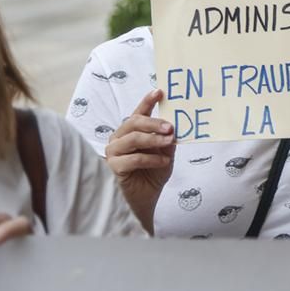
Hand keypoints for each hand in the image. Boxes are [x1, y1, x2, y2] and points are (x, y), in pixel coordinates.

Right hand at [106, 89, 175, 232]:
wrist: (147, 198)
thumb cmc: (154, 173)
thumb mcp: (166, 153)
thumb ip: (168, 139)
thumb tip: (176, 125)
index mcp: (130, 131)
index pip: (138, 113)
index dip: (147, 101)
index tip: (159, 91)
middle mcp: (119, 138)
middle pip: (133, 123)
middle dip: (153, 122)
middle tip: (170, 126)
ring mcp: (114, 152)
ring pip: (133, 138)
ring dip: (154, 139)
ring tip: (169, 141)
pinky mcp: (114, 167)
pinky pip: (134, 158)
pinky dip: (151, 158)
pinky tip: (164, 162)